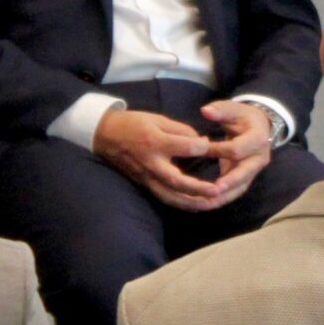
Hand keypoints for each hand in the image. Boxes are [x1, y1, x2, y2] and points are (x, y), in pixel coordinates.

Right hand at [93, 108, 220, 210]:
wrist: (105, 135)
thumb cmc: (133, 124)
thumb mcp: (157, 119)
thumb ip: (180, 130)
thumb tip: (202, 142)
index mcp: (155, 142)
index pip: (184, 147)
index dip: (201, 147)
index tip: (211, 145)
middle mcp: (152, 163)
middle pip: (177, 181)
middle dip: (198, 188)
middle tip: (218, 190)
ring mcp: (147, 177)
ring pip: (170, 196)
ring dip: (192, 203)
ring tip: (211, 204)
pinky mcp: (144, 185)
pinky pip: (164, 198)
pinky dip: (181, 204)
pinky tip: (196, 206)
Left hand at [196, 100, 277, 209]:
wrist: (260, 126)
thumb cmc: (243, 117)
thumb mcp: (234, 109)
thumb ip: (220, 109)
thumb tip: (205, 111)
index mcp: (258, 139)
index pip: (236, 149)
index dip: (217, 150)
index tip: (199, 150)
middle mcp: (260, 158)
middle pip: (243, 174)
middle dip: (228, 182)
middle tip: (211, 190)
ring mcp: (254, 171)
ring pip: (240, 188)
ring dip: (223, 197)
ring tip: (205, 203)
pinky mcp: (247, 179)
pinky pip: (235, 191)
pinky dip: (222, 199)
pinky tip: (206, 204)